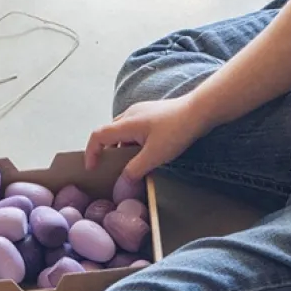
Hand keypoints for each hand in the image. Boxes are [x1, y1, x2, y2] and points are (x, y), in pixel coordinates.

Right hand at [85, 96, 210, 179]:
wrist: (200, 110)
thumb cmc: (177, 130)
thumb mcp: (154, 155)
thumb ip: (135, 169)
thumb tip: (123, 181)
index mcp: (126, 124)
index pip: (98, 136)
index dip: (91, 152)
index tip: (92, 168)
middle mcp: (129, 115)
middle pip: (108, 133)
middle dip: (105, 151)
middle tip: (109, 168)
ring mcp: (141, 112)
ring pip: (121, 131)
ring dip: (120, 147)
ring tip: (128, 164)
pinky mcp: (151, 113)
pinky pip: (133, 128)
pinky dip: (131, 142)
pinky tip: (144, 152)